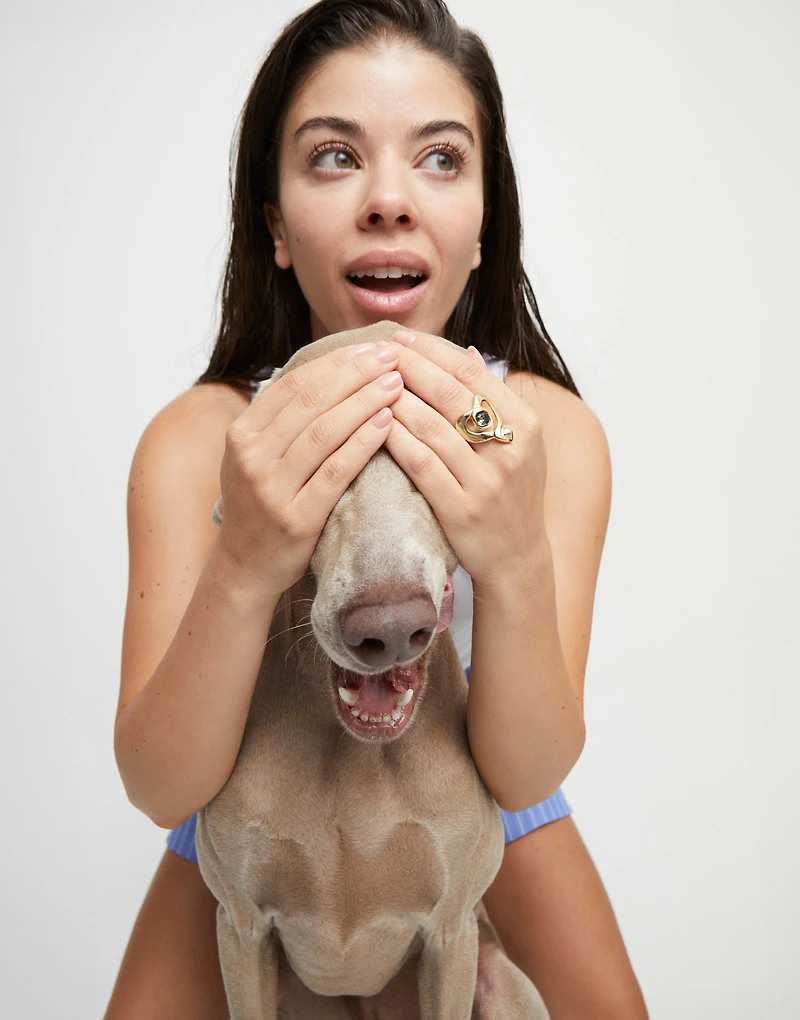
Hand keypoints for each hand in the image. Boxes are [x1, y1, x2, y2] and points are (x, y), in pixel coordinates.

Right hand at [216, 341, 403, 596]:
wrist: (245, 567)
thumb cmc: (263, 505)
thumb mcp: (256, 456)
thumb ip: (282, 419)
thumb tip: (329, 372)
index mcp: (242, 432)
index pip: (295, 384)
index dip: (336, 362)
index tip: (371, 348)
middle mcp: (251, 456)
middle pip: (311, 402)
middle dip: (356, 373)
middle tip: (392, 356)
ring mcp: (270, 488)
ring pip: (324, 431)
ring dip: (364, 401)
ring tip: (396, 383)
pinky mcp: (295, 517)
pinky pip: (335, 471)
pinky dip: (362, 443)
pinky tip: (386, 424)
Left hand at [383, 329, 546, 586]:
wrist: (518, 557)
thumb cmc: (512, 494)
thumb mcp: (520, 443)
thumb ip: (494, 399)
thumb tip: (466, 352)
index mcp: (526, 424)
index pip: (473, 374)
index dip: (433, 350)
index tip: (401, 337)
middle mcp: (510, 449)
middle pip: (451, 394)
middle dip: (409, 367)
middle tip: (378, 351)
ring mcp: (486, 481)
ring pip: (431, 426)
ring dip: (395, 399)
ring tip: (369, 381)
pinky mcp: (461, 509)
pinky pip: (420, 463)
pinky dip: (395, 438)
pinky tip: (374, 423)